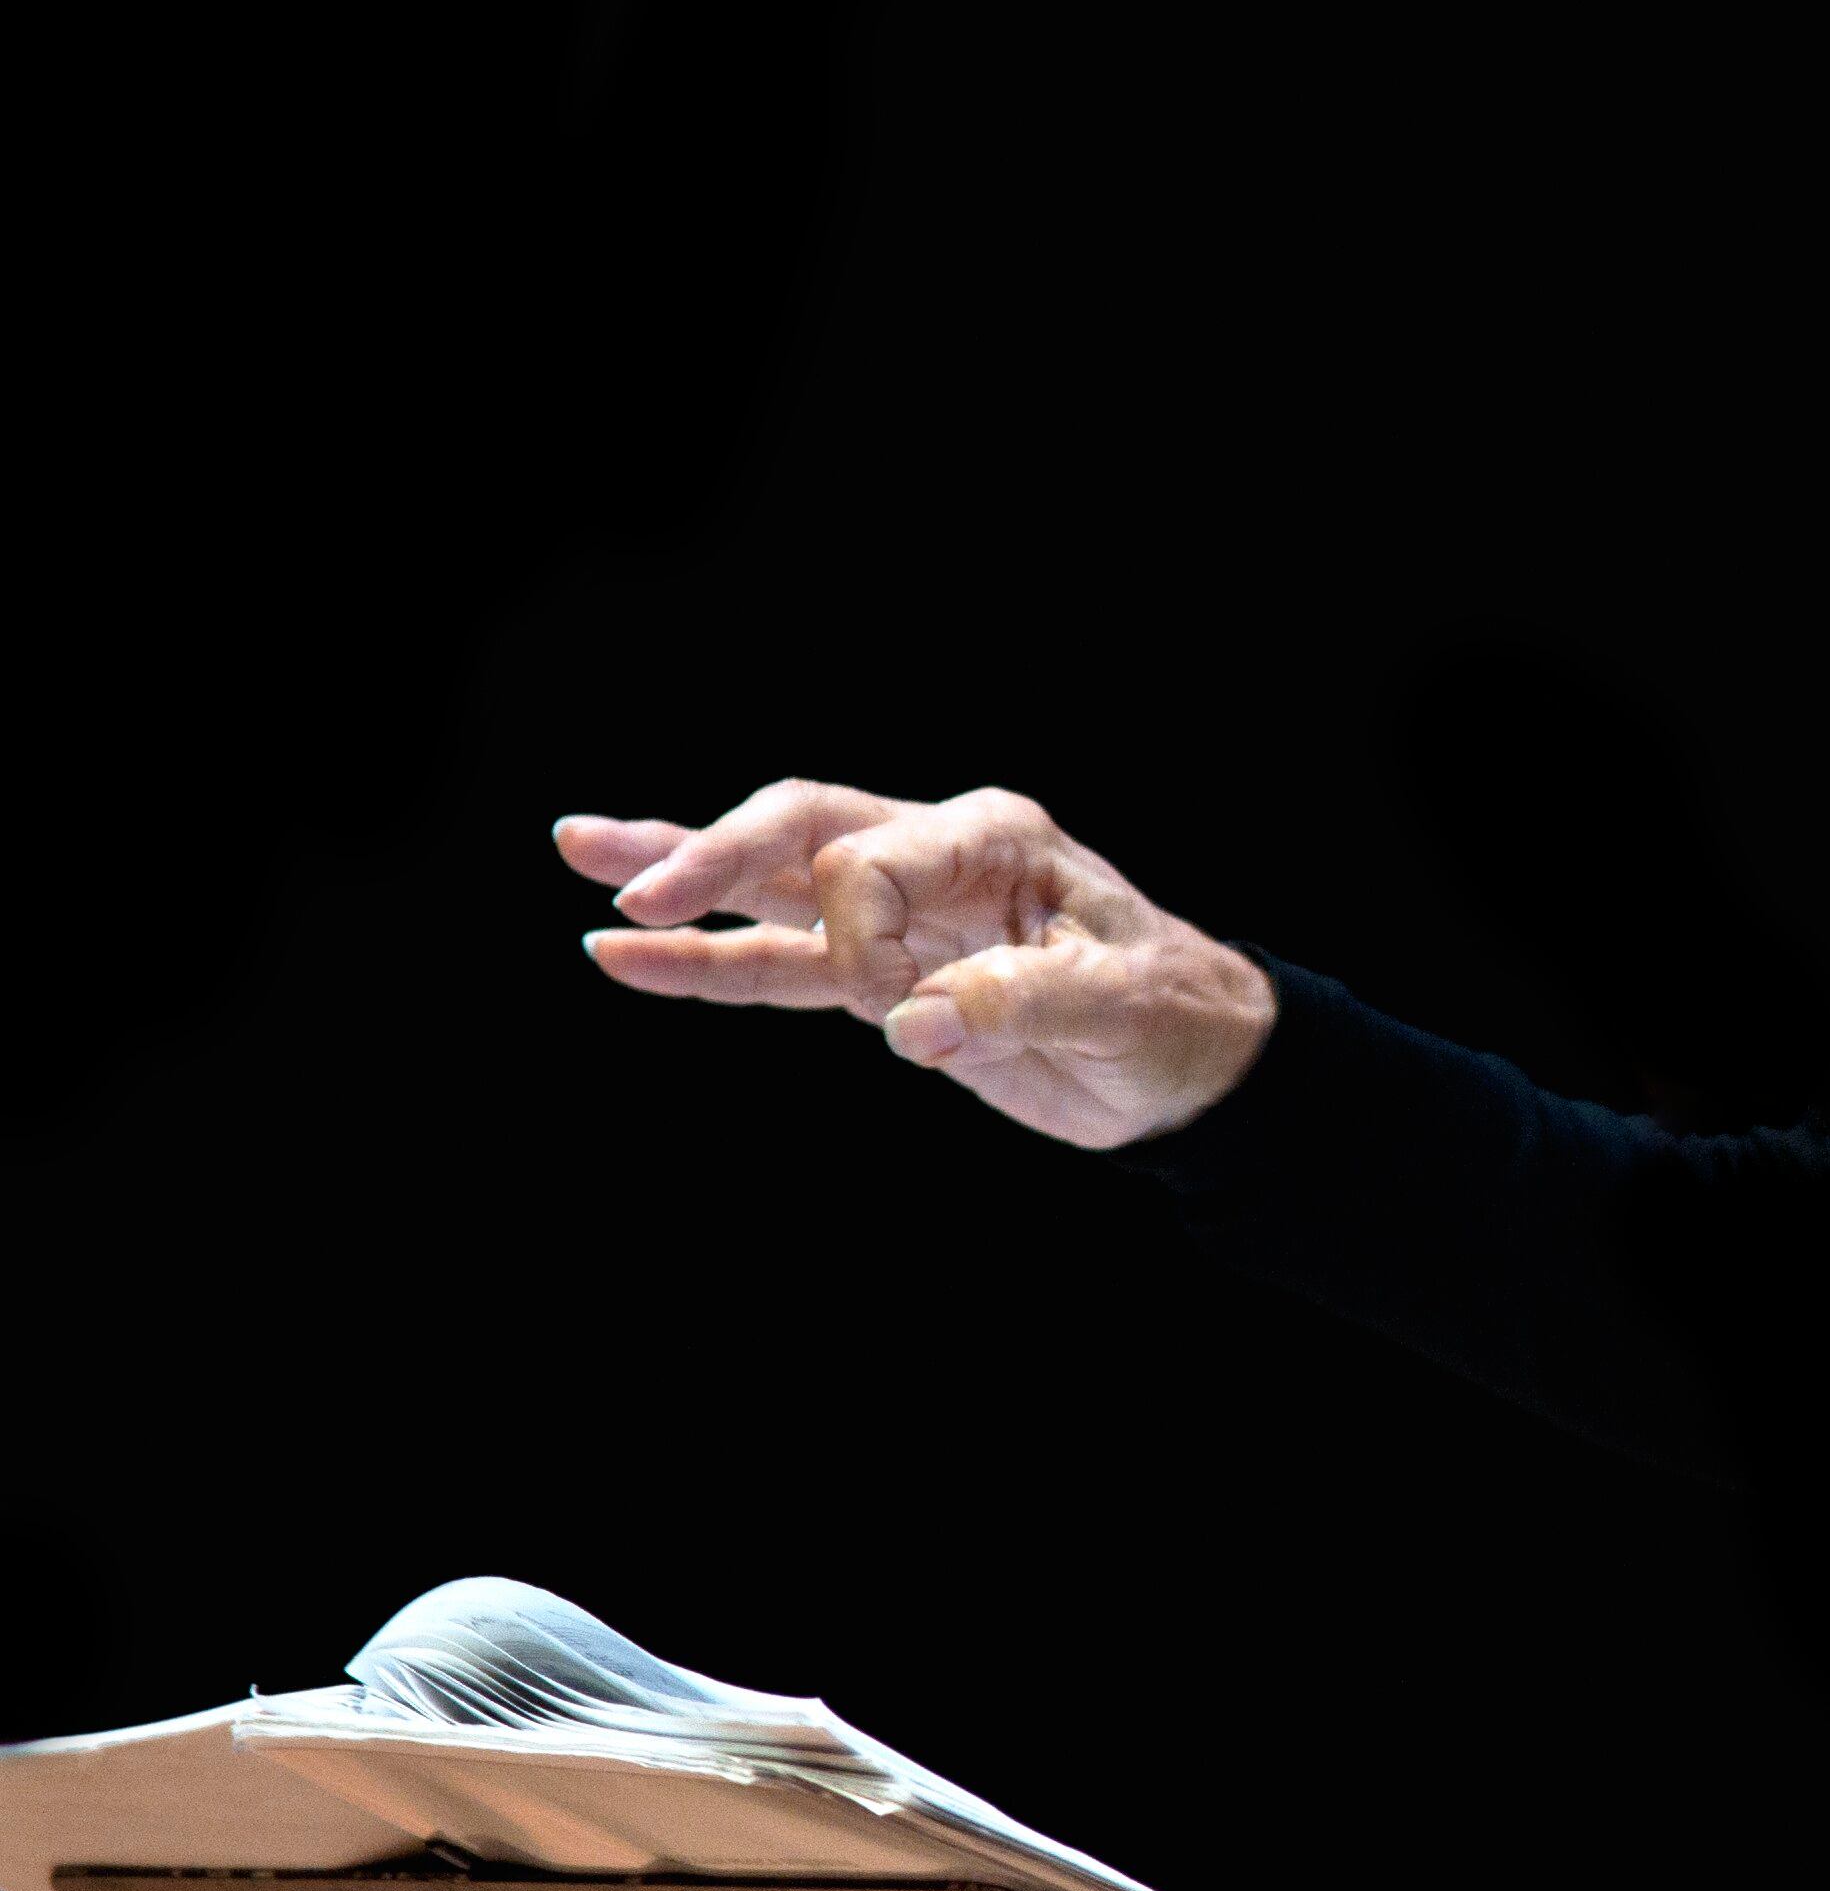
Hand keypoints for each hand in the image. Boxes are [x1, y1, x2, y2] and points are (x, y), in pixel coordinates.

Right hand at [555, 780, 1275, 1149]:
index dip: (857, 936)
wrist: (1193, 1059)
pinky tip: (625, 956)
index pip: (871, 859)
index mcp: (993, 838)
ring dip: (677, 877)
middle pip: (799, 831)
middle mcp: (934, 857)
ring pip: (770, 886)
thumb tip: (911, 1025)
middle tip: (633, 887)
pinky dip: (706, 962)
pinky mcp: (883, 976)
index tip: (893, 1009)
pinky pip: (778, 964)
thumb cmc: (1171, 1013)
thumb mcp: (1118, 1006)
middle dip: (713, 853)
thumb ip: (1016, 1006)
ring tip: (575, 854)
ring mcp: (900, 915)